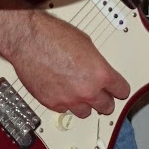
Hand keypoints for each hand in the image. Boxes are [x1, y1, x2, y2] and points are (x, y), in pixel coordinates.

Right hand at [4, 11, 129, 118]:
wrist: (27, 39)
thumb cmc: (51, 35)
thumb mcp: (85, 43)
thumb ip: (95, 63)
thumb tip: (95, 69)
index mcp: (100, 73)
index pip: (121, 91)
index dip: (119, 89)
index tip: (117, 89)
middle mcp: (87, 90)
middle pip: (106, 107)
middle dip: (104, 100)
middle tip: (99, 95)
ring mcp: (69, 99)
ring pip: (85, 112)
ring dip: (83, 104)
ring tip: (77, 93)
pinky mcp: (52, 103)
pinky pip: (64, 109)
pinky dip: (63, 101)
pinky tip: (59, 89)